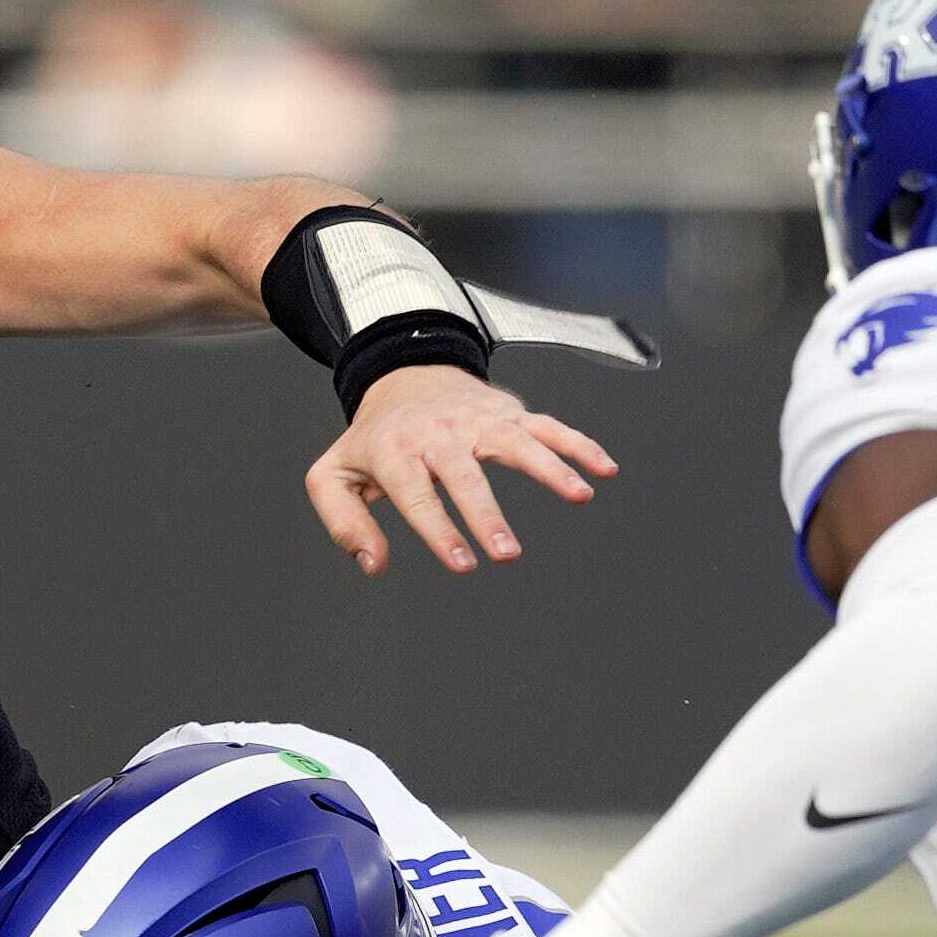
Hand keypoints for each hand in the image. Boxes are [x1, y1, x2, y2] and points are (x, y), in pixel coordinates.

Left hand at [305, 367, 615, 576]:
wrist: (403, 373)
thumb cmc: (371, 438)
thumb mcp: (332, 475)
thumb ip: (344, 523)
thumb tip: (373, 564)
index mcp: (395, 450)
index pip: (416, 495)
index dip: (439, 530)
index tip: (463, 564)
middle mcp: (439, 432)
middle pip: (466, 474)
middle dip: (487, 515)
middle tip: (507, 554)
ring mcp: (478, 420)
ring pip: (516, 442)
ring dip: (549, 468)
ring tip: (579, 496)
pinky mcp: (507, 413)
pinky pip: (547, 426)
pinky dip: (578, 444)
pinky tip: (603, 469)